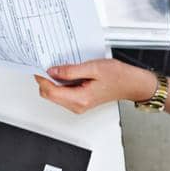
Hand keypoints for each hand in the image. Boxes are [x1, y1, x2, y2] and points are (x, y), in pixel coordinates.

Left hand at [36, 59, 155, 114]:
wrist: (130, 83)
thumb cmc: (117, 76)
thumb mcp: (93, 67)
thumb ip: (70, 70)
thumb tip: (52, 71)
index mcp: (79, 99)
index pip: (50, 92)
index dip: (42, 78)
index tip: (39, 67)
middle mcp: (77, 105)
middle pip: (49, 95)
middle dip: (45, 80)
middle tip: (46, 64)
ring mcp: (78, 105)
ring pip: (54, 95)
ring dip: (53, 81)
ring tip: (58, 67)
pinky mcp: (79, 101)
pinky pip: (63, 94)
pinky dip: (60, 83)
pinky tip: (65, 73)